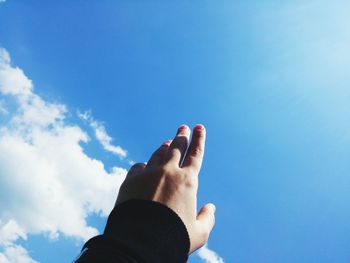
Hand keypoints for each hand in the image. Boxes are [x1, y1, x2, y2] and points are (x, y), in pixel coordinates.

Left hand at [116, 124, 214, 252]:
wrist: (140, 242)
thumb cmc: (173, 238)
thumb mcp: (199, 233)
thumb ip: (208, 218)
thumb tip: (211, 207)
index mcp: (187, 181)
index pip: (195, 154)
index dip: (199, 139)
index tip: (199, 127)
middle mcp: (168, 172)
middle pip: (176, 147)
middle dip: (182, 135)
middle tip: (184, 127)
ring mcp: (148, 174)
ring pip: (158, 154)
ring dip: (165, 147)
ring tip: (168, 142)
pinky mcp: (130, 180)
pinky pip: (139, 167)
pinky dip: (144, 165)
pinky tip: (145, 165)